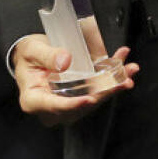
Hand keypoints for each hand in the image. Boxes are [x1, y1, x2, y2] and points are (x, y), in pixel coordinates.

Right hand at [12, 34, 137, 124]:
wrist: (32, 57)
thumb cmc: (28, 56)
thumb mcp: (32, 51)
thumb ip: (47, 56)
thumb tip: (65, 61)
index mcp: (34, 100)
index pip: (55, 106)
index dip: (73, 104)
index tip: (89, 99)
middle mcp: (53, 107)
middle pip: (81, 104)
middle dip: (105, 91)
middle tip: (123, 79)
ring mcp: (68, 104)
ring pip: (94, 99)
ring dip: (114, 85)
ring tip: (129, 70)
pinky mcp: (79, 98)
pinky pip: (97, 91)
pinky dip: (112, 80)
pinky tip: (123, 68)